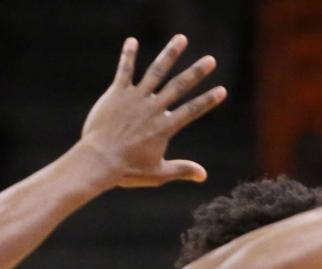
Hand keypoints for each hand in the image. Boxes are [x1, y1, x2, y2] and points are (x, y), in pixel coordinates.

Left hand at [78, 35, 225, 187]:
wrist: (99, 161)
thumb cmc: (127, 171)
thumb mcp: (158, 173)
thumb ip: (181, 169)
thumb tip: (203, 175)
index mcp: (165, 127)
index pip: (192, 111)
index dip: (208, 101)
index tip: (222, 90)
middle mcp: (153, 109)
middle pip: (179, 87)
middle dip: (196, 73)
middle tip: (210, 60)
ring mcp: (135, 99)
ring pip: (156, 72)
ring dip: (170, 54)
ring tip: (181, 39)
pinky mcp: (117, 94)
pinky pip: (125, 71)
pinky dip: (128, 55)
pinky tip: (132, 41)